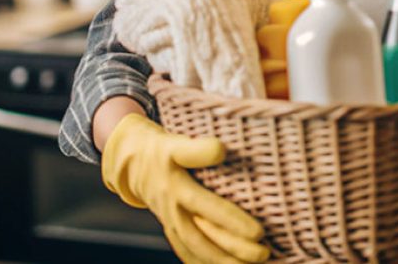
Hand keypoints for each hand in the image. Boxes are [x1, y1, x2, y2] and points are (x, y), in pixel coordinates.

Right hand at [101, 113, 269, 263]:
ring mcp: (172, 224)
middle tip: (263, 254)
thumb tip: (222, 150)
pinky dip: (203, 263)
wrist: (133, 163)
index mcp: (177, 190)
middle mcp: (174, 212)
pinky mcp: (172, 229)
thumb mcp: (176, 145)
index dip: (232, 221)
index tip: (259, 232)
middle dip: (234, 250)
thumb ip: (197, 149)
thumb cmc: (163, 151)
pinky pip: (187, 252)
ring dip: (222, 261)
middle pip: (205, 238)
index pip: (208, 209)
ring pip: (197, 250)